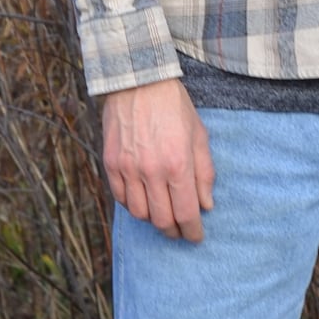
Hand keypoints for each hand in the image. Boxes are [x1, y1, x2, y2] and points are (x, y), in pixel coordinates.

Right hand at [101, 79, 214, 241]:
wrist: (139, 82)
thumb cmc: (174, 107)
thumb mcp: (199, 135)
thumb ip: (204, 173)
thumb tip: (206, 205)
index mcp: (178, 164)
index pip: (186, 213)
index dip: (192, 231)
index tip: (196, 237)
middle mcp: (151, 171)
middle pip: (161, 220)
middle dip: (174, 231)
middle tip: (181, 231)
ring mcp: (128, 169)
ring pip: (139, 214)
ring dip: (153, 219)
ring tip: (163, 214)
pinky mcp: (111, 164)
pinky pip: (120, 198)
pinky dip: (133, 205)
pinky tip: (143, 199)